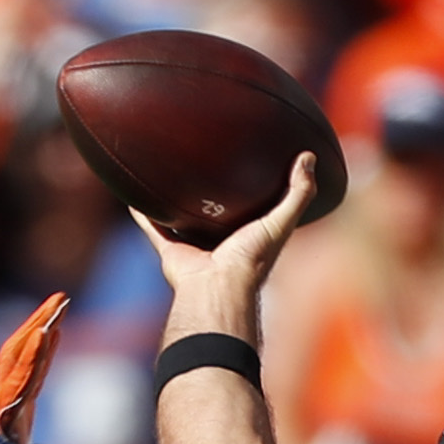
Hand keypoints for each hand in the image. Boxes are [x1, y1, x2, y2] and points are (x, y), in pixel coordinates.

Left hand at [0, 290, 65, 443]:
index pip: (18, 374)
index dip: (35, 348)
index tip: (50, 322)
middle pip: (18, 353)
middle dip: (38, 323)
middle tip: (61, 297)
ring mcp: (5, 406)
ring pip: (22, 358)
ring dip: (40, 330)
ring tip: (61, 306)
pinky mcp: (13, 413)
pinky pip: (29, 373)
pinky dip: (41, 352)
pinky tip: (52, 337)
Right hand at [131, 152, 324, 316]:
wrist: (218, 286)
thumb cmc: (252, 260)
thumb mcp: (281, 222)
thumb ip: (298, 193)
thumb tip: (308, 157)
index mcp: (247, 234)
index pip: (250, 205)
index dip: (250, 185)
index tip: (247, 160)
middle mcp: (219, 239)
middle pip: (212, 209)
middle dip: (208, 190)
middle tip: (202, 159)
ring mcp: (194, 245)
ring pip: (181, 216)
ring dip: (173, 199)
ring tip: (165, 172)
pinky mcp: (171, 250)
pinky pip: (153, 227)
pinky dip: (143, 213)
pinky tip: (135, 193)